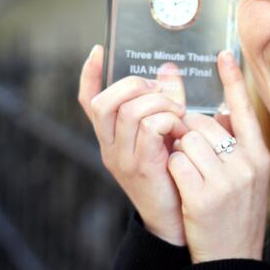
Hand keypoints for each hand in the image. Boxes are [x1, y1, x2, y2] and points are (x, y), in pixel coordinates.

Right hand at [78, 45, 188, 244]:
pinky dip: (168, 119)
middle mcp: (109, 147)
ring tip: (178, 112)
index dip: (90, 75)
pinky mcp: (141, 167)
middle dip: (136, 85)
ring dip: (159, 102)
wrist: (176, 220)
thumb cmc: (173, 172)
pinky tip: (181, 128)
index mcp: (111, 137)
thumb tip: (168, 68)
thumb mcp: (166, 133)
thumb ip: (165, 102)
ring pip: (130, 110)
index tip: (99, 50)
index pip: (89, 102)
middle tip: (162, 92)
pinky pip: (150, 128)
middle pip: (107, 101)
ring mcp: (122, 158)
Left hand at [167, 50, 269, 262]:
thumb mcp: (248, 178)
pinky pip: (176, 162)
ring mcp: (227, 180)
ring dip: (179, 154)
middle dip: (187, 134)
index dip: (233, 80)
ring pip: (186, 141)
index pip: (244, 109)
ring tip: (191, 176)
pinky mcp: (204, 195)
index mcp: (259, 155)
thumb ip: (237, 145)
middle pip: (203, 125)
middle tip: (191, 158)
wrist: (232, 259)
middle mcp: (247, 163)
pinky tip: (184, 188)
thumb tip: (222, 112)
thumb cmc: (236, 213)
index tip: (224, 53)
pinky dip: (173, 170)